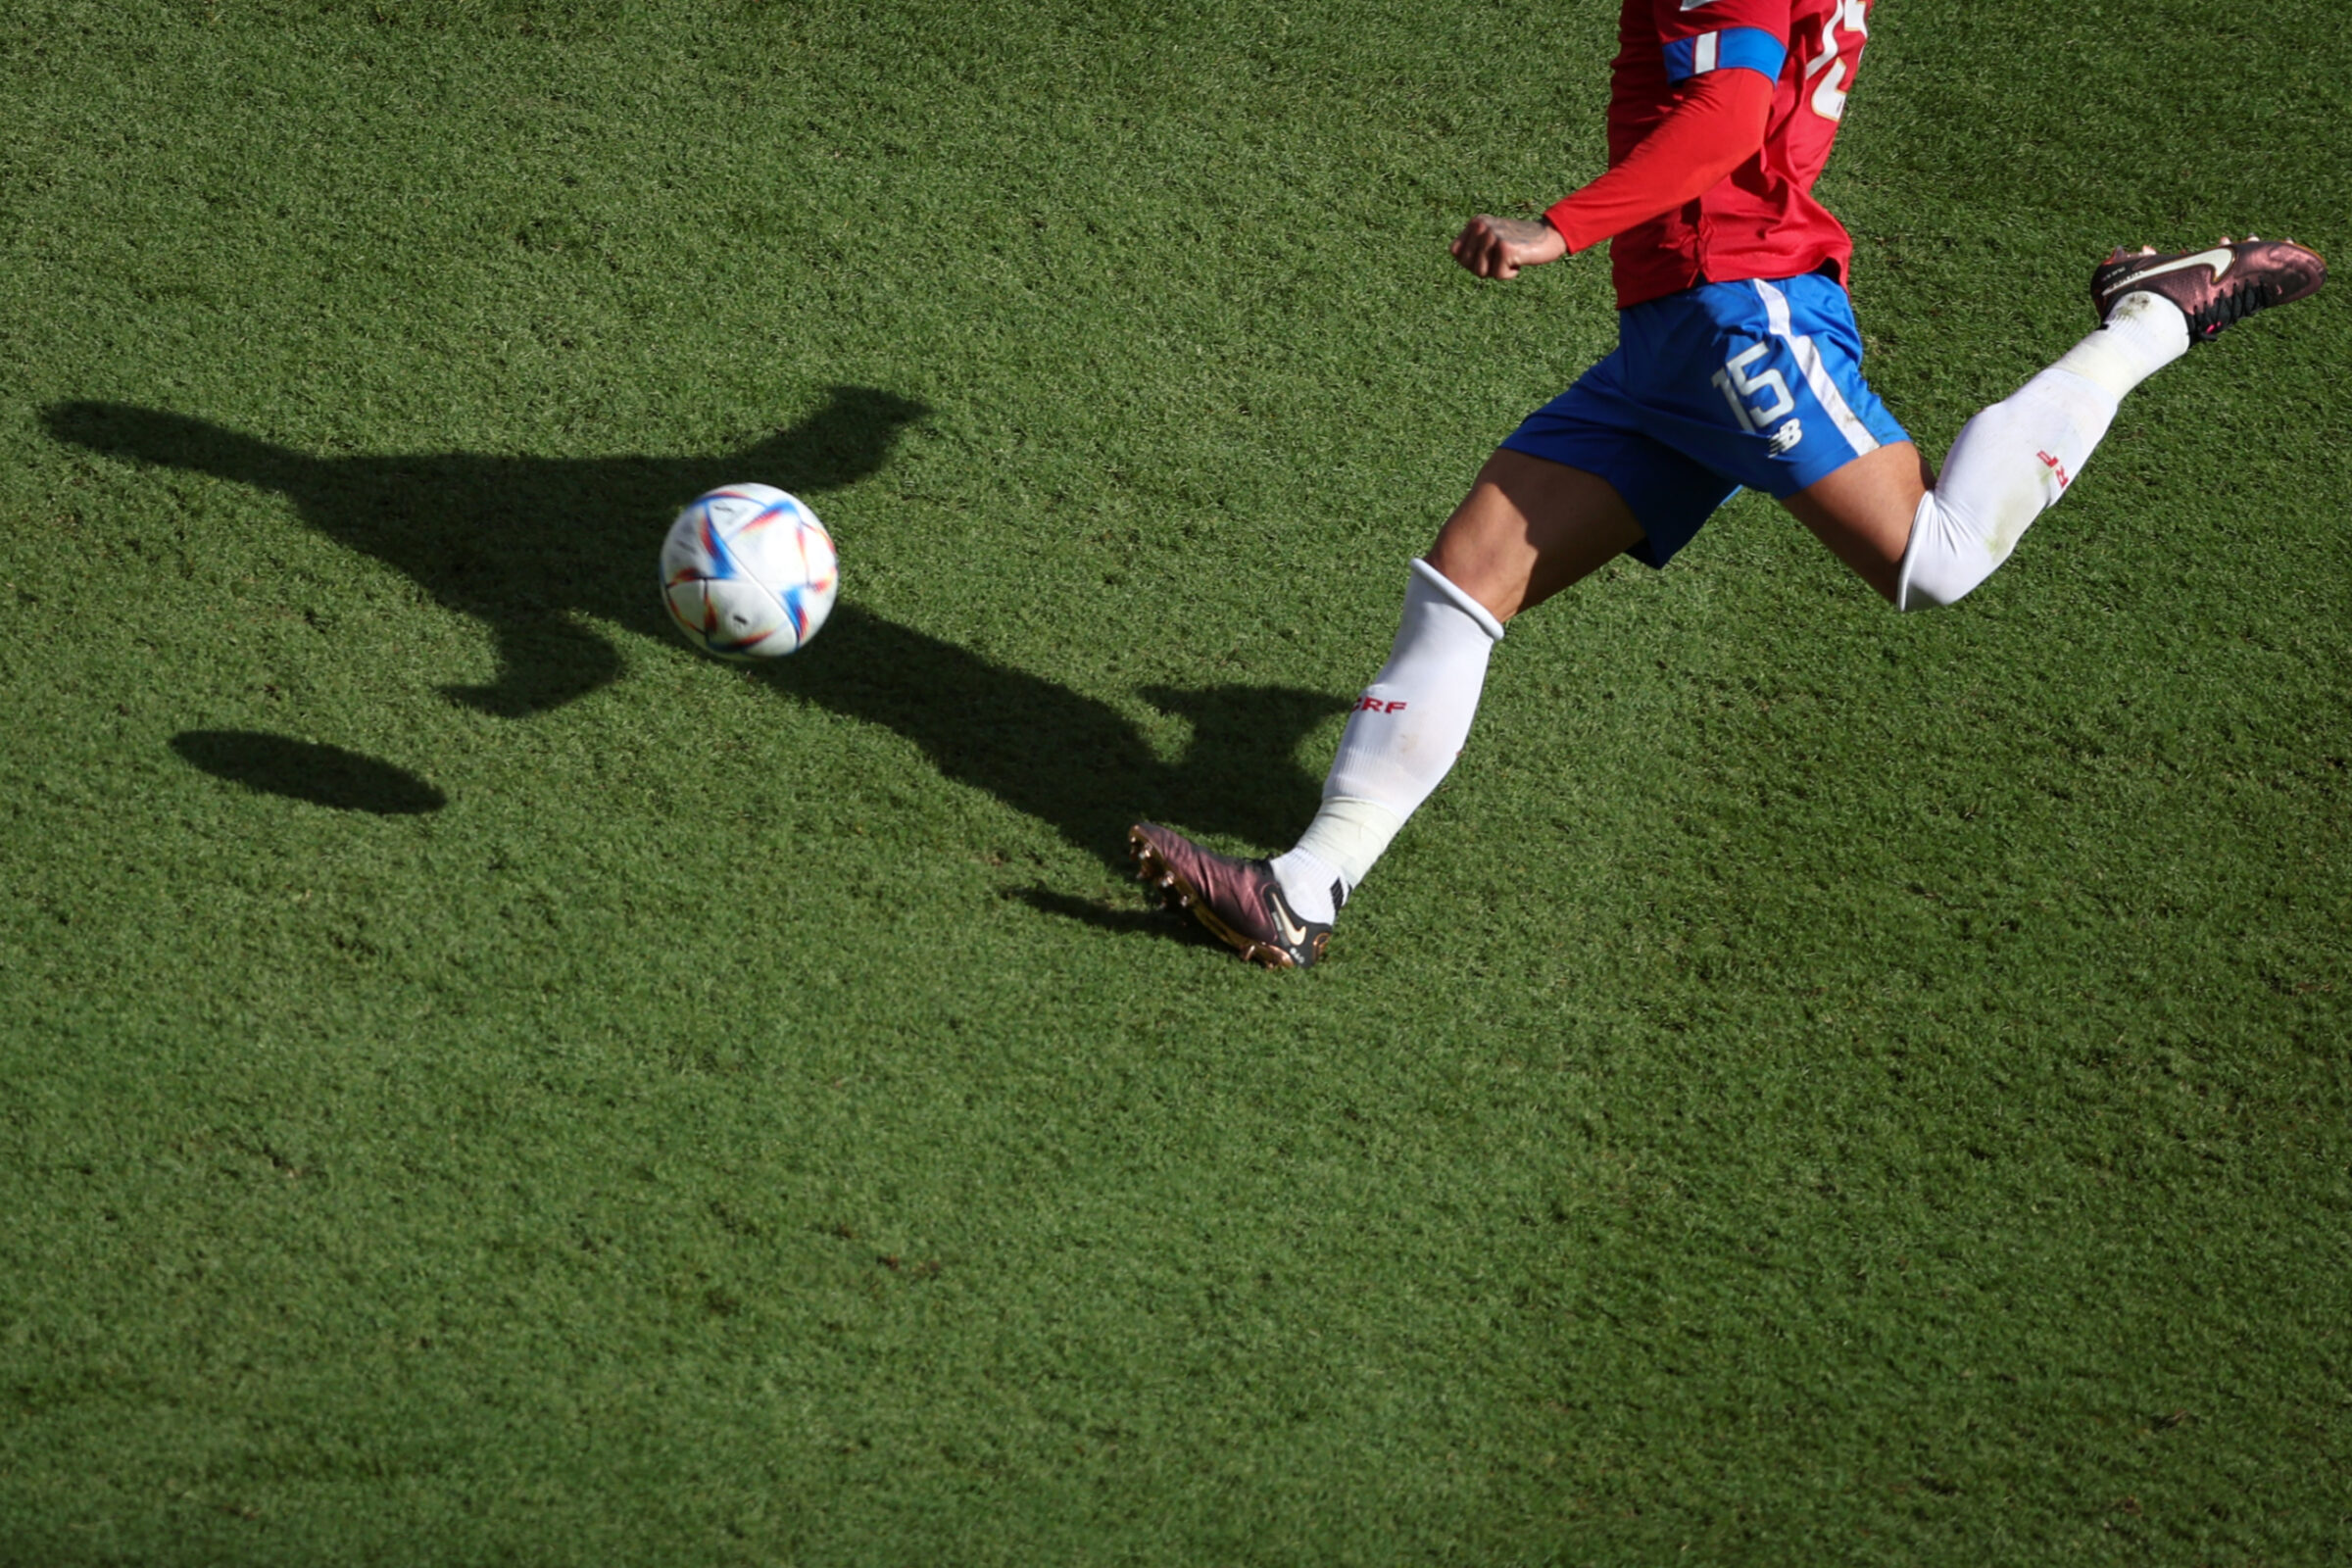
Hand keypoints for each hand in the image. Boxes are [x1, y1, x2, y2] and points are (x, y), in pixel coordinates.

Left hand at [1450, 214, 1566, 279]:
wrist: (1550, 236)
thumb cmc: (1518, 245)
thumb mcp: (1490, 243)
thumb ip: (1471, 249)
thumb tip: (1453, 253)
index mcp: (1475, 222)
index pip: (1455, 252)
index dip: (1470, 262)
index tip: (1489, 255)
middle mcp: (1482, 225)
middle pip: (1468, 265)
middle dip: (1485, 268)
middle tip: (1503, 257)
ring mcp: (1493, 235)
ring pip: (1481, 272)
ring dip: (1498, 271)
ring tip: (1511, 257)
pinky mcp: (1505, 247)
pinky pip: (1498, 275)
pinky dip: (1510, 274)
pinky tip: (1520, 260)